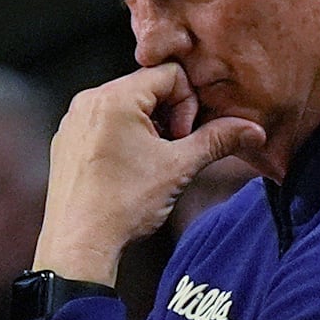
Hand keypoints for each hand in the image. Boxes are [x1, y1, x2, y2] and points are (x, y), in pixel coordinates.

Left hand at [31, 63, 265, 285]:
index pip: (169, 74)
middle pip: (148, 87)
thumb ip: (217, 140)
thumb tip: (250, 130)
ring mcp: (75, 120)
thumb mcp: (179, 168)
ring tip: (151, 163)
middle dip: (169, 116)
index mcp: (115, 97)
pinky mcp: (68, 139)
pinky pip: (105, 121)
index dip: (187, 104)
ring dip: (149, 127)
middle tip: (172, 151)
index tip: (183, 138)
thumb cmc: (122, 206)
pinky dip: (125, 137)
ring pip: (128, 105)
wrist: (79, 245)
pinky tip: (130, 169)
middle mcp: (89, 100)